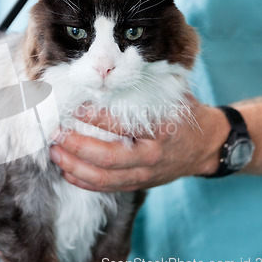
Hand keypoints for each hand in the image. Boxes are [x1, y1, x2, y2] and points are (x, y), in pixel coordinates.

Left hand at [49, 98, 229, 191]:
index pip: (122, 126)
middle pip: (108, 158)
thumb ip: (143, 87)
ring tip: (55, 152)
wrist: (206, 146)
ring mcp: (145, 175)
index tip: (75, 108)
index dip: (95, 118)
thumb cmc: (185, 116)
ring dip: (74, 167)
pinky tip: (67, 171)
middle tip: (56, 133)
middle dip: (76, 146)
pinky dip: (84, 182)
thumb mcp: (172, 95)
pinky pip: (107, 188)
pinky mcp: (139, 184)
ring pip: (104, 178)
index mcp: (161, 130)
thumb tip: (106, 74)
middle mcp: (152, 156)